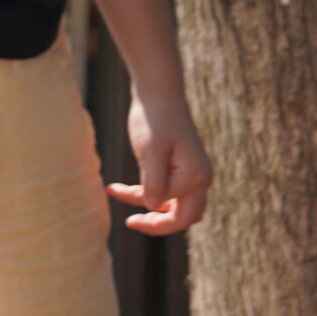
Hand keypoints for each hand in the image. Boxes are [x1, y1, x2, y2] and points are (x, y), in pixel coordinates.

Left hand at [110, 91, 211, 234]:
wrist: (157, 93)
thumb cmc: (153, 120)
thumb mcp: (149, 152)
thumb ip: (154, 183)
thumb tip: (153, 207)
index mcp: (196, 178)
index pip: (179, 216)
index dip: (155, 222)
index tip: (129, 220)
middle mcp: (201, 178)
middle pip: (184, 216)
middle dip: (158, 221)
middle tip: (131, 222)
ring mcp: (193, 172)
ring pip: (173, 203)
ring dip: (146, 202)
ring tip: (115, 190)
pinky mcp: (180, 166)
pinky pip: (166, 188)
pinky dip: (145, 190)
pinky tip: (117, 187)